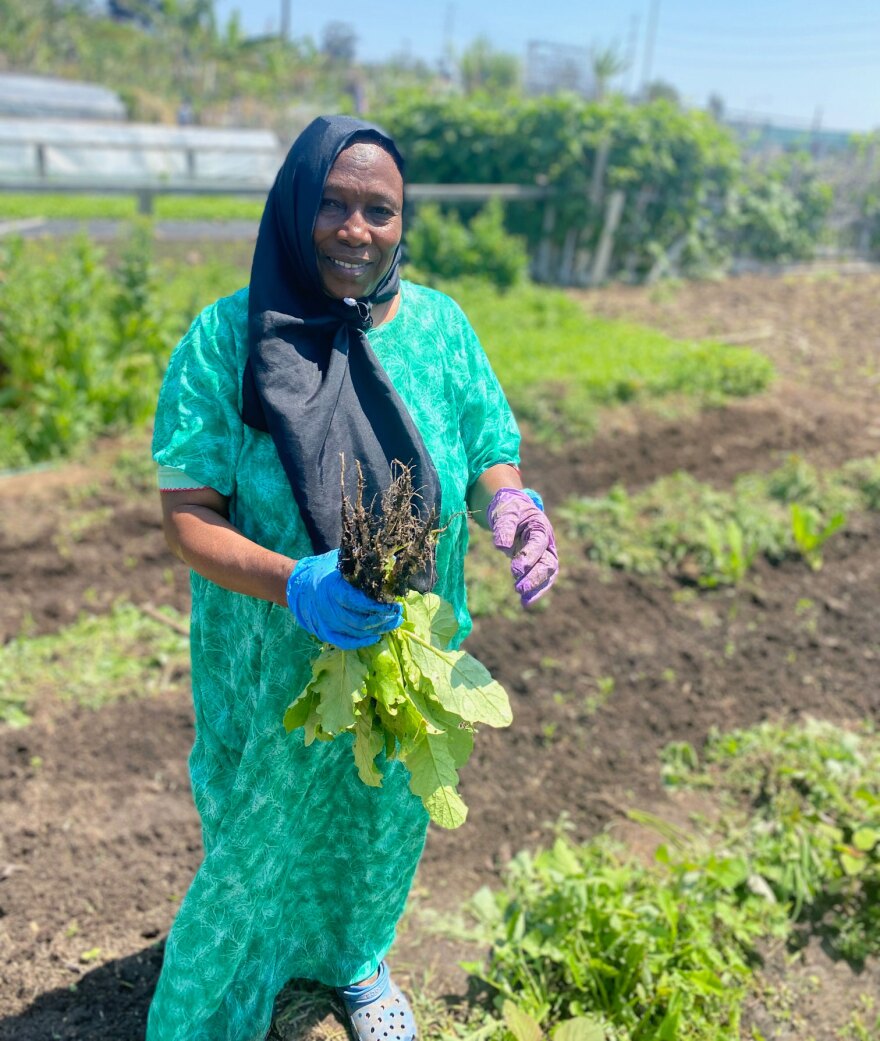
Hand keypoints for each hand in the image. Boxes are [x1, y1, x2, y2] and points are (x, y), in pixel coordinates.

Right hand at [286, 549, 402, 647]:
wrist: (299, 585)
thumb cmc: (324, 570)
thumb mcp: (342, 561)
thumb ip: (363, 563)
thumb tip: (392, 562)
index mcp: (333, 588)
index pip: (359, 602)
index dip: (378, 606)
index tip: (393, 603)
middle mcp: (329, 608)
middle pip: (361, 620)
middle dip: (383, 618)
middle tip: (398, 613)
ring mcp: (326, 623)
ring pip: (357, 632)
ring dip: (378, 629)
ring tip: (393, 622)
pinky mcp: (325, 633)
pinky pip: (345, 642)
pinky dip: (361, 642)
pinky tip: (376, 637)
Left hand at [486, 488, 558, 606]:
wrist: (513, 511)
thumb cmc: (510, 510)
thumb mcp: (506, 513)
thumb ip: (504, 527)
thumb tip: (501, 546)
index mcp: (540, 527)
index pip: (539, 544)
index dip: (529, 557)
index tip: (515, 569)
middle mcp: (547, 543)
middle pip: (548, 563)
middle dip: (535, 577)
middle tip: (518, 588)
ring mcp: (545, 555)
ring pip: (547, 574)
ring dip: (536, 588)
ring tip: (523, 599)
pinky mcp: (538, 564)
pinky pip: (540, 580)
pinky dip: (534, 592)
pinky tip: (525, 603)